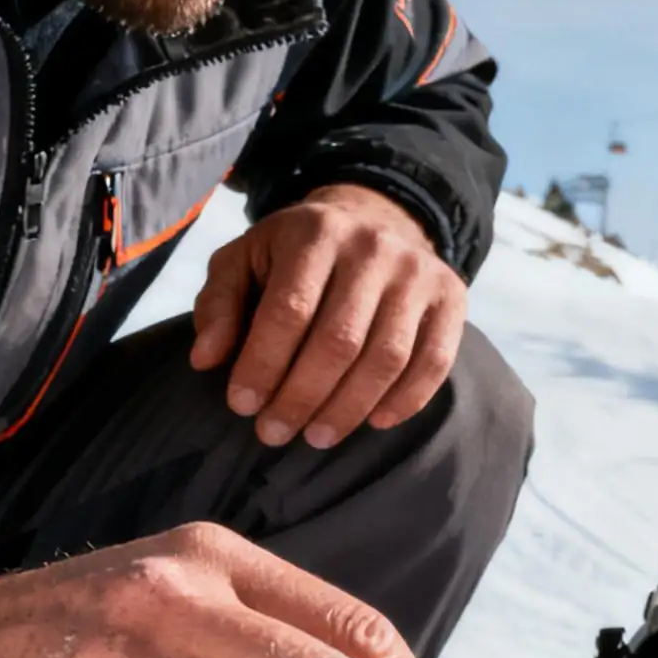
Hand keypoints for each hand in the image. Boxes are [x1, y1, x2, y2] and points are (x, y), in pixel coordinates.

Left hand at [190, 183, 467, 450]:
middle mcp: (372, 248)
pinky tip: (374, 422)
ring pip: (386, 357)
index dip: (263, 365)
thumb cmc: (296, 256)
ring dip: (348, 409)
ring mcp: (418, 272)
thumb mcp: (245, 262)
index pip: (289, 311)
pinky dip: (406, 400)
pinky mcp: (451, 296)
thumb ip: (219, 305)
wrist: (373, 219)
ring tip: (316, 438)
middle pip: (338, 341)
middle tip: (274, 434)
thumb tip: (206, 359)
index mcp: (315, 233)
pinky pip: (433, 362)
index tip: (242, 406)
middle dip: (301, 397)